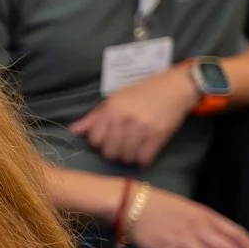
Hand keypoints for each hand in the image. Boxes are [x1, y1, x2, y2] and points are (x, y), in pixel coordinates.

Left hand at [70, 67, 197, 167]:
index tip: (109, 140)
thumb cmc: (142, 93)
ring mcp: (142, 127)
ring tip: (135, 149)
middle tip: (123, 146)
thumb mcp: (115, 100)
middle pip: (109, 152)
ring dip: (129, 157)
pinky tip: (145, 152)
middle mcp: (124, 118)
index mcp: (111, 109)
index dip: (101, 143)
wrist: (175, 87)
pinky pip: (144, 158)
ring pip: (126, 158)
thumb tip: (73, 131)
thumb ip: (94, 117)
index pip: (94, 140)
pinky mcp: (158, 135)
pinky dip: (143, 160)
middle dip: (115, 152)